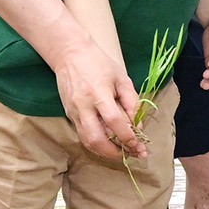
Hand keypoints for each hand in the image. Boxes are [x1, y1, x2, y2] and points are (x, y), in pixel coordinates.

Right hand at [54, 46, 142, 161]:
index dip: (127, 137)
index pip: (114, 121)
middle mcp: (83, 105)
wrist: (70, 54)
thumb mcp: (122, 79)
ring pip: (87, 141)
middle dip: (114, 152)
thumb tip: (138, 127)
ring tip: (122, 152)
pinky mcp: (69, 114)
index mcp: (98, 93)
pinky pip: (82, 135)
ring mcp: (73, 112)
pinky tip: (109, 143)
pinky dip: (96, 143)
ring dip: (105, 152)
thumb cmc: (100, 64)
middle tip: (131, 153)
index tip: (139, 145)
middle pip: (96, 138)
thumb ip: (132, 103)